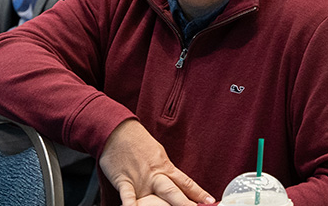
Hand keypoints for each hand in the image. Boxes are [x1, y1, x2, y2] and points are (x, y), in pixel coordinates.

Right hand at [99, 119, 213, 205]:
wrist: (116, 129)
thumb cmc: (136, 140)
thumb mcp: (157, 153)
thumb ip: (165, 169)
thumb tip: (176, 180)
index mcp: (164, 167)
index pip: (186, 183)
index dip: (199, 193)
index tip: (211, 201)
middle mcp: (154, 176)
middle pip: (174, 192)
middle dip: (186, 203)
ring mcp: (140, 180)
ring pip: (155, 196)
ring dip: (165, 205)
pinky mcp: (124, 181)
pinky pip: (128, 196)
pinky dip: (130, 204)